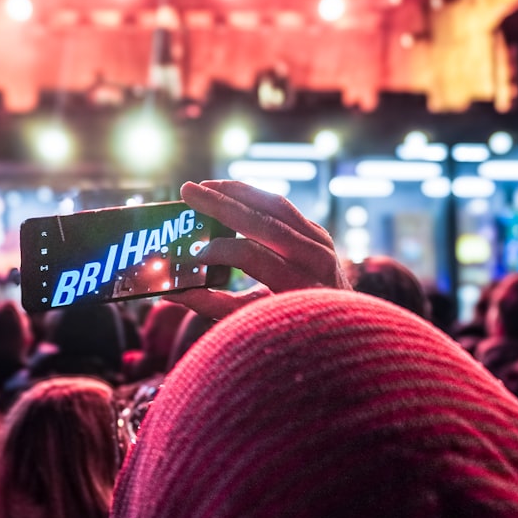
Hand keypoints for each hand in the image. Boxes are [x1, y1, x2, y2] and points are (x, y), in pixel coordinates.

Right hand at [168, 180, 349, 318]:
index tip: (196, 253)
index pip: (254, 256)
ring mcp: (321, 242)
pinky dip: (255, 197)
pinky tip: (230, 194)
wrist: (342, 330)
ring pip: (275, 204)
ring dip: (238, 191)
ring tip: (206, 187)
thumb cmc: (290, 330)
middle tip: (189, 191)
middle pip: (264, 221)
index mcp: (300, 286)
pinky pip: (283, 207)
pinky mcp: (318, 232)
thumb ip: (214, 306)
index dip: (221, 250)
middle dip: (221, 204)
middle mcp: (316, 260)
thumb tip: (175, 293)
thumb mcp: (253, 323)